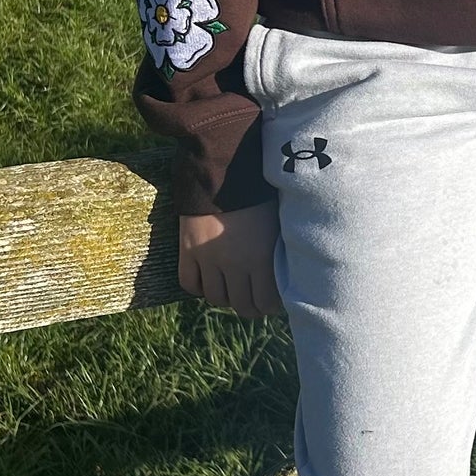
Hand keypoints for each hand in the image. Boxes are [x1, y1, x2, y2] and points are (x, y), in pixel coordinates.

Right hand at [178, 203, 282, 317]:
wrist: (223, 167)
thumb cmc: (259, 192)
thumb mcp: (277, 221)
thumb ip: (278, 251)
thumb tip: (287, 273)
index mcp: (261, 257)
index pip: (266, 302)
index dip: (270, 306)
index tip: (272, 302)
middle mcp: (235, 264)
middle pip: (241, 305)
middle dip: (250, 307)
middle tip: (253, 301)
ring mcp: (208, 259)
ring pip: (216, 298)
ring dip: (225, 298)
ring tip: (231, 289)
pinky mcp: (187, 250)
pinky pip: (189, 283)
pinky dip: (198, 287)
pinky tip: (207, 280)